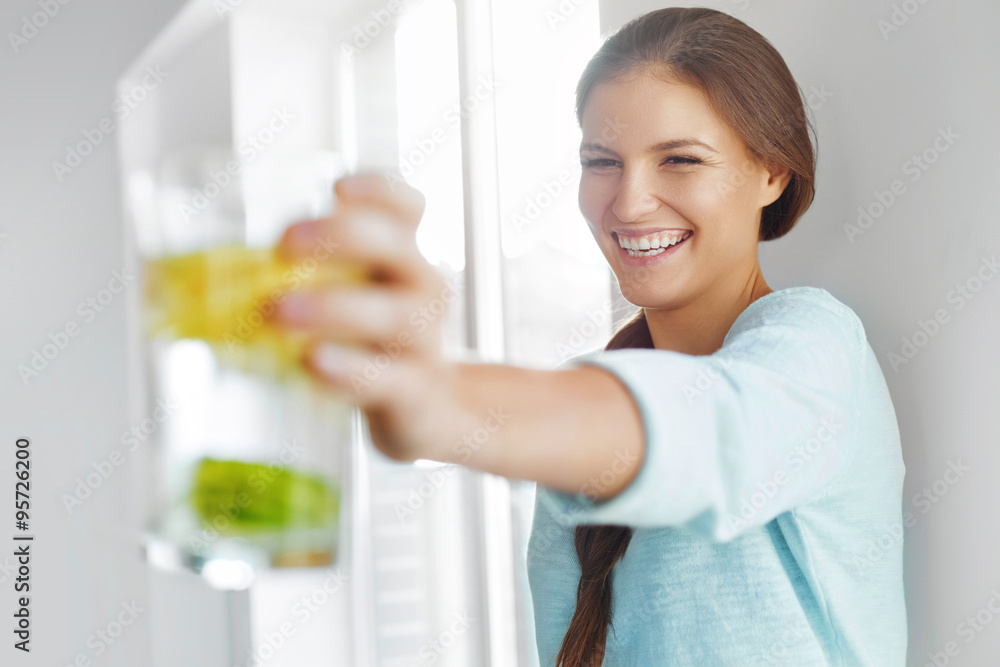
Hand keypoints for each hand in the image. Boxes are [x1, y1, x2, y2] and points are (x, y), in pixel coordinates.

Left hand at [271, 173, 460, 462]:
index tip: (335, 188)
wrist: (427, 412)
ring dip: (338, 307)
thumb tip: (163, 284)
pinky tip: (316, 362)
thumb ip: (280, 285)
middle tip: (284, 244)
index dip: (379, 190)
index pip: (407, 208)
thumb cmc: (370, 347)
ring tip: (281, 312)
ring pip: (399, 316)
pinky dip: (352, 369)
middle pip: (401, 248)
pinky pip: (389, 378)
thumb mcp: (341, 303)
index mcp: (400, 259)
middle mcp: (421, 292)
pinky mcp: (414, 395)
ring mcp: (423, 344)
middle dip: (343, 237)